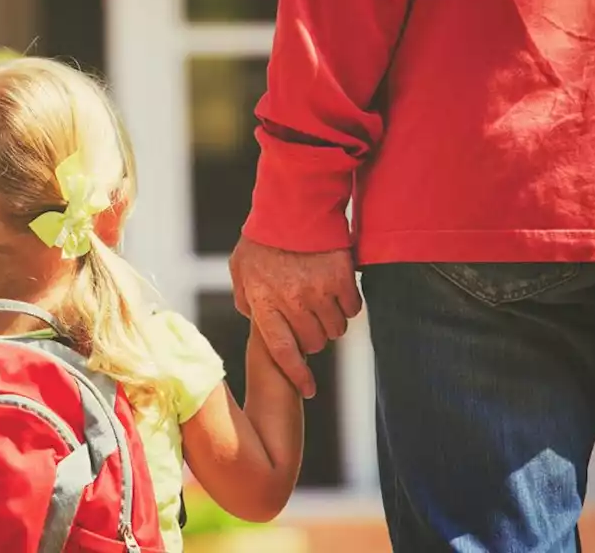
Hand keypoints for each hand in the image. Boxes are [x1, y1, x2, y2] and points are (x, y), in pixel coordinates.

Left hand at [229, 237, 361, 397]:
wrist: (293, 204)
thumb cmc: (263, 236)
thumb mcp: (241, 267)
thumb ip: (244, 296)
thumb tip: (251, 317)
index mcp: (264, 303)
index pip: (282, 353)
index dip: (297, 376)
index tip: (309, 390)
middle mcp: (292, 302)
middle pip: (313, 343)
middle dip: (312, 339)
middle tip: (309, 322)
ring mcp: (319, 291)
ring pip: (336, 330)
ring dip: (331, 323)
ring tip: (322, 303)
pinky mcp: (342, 278)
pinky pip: (353, 309)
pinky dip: (349, 305)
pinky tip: (339, 291)